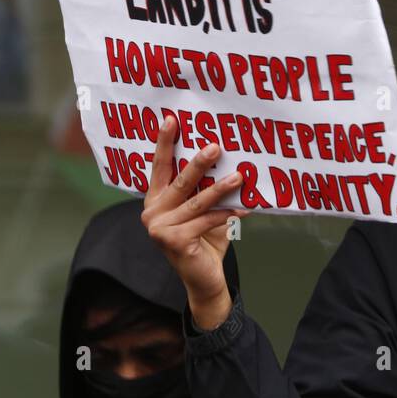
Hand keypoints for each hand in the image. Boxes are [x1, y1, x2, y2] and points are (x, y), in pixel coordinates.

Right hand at [141, 117, 246, 330]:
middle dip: (198, 162)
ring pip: (196, 201)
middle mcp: (151, 212)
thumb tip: (226, 157)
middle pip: (179, 181)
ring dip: (220, 187)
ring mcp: (159, 228)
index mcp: (154, 199)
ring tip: (240, 175)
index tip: (171, 119)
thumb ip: (204, 188)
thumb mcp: (201, 210)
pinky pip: (206, 221)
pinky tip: (245, 207)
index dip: (164, 142)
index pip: (159, 166)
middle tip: (216, 146)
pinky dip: (227, 214)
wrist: (203, 279)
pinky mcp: (173, 241)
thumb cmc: (204, 240)